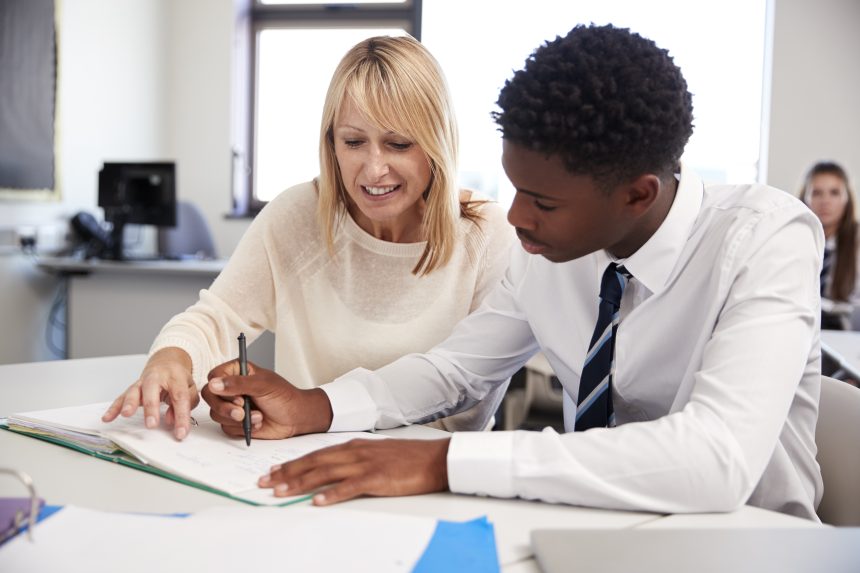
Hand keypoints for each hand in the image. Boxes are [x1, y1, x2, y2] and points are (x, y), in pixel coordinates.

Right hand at [101, 347, 198, 439]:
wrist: (166, 362)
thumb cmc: (178, 378)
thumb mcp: (190, 387)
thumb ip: (187, 403)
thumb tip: (172, 419)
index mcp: (175, 377)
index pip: (180, 398)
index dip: (181, 417)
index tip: (181, 433)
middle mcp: (157, 377)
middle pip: (152, 391)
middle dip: (151, 408)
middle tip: (151, 424)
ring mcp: (142, 382)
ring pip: (134, 391)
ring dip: (129, 404)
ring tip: (126, 415)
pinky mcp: (132, 388)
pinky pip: (121, 398)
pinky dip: (114, 408)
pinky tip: (107, 418)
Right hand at [202, 360, 332, 439]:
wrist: (296, 418)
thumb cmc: (284, 396)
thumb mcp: (262, 385)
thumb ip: (238, 383)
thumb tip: (214, 384)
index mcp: (237, 372)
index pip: (214, 376)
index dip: (219, 388)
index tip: (237, 396)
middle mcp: (232, 388)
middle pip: (210, 397)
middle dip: (225, 407)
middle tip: (242, 411)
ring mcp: (232, 406)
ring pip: (216, 414)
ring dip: (237, 418)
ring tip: (257, 416)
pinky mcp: (234, 422)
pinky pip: (226, 427)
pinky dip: (242, 427)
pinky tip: (258, 423)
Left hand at [258, 438, 450, 504]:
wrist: (435, 458)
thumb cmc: (408, 458)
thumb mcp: (377, 454)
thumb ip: (355, 460)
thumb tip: (334, 471)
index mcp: (354, 446)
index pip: (316, 454)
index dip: (293, 463)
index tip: (274, 470)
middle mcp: (355, 452)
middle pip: (314, 462)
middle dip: (287, 473)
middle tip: (265, 482)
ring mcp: (365, 464)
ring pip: (325, 473)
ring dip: (300, 483)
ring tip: (281, 491)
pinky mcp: (377, 478)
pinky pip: (350, 487)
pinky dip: (332, 494)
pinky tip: (318, 501)